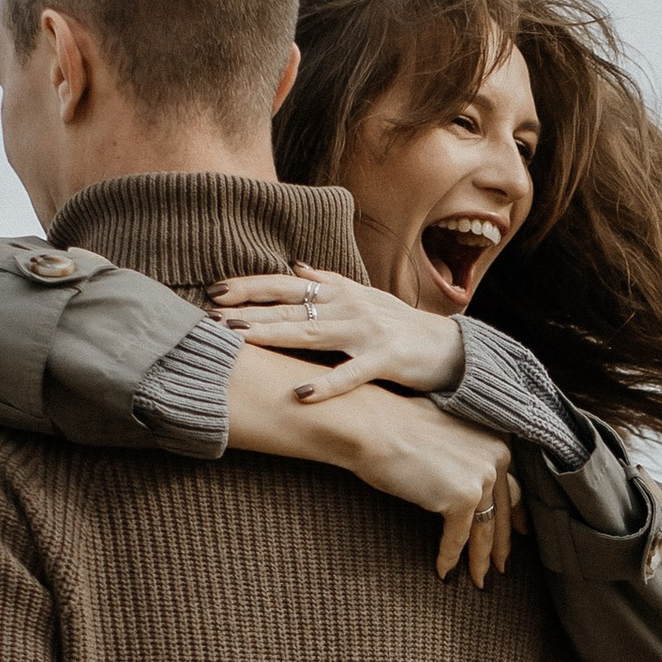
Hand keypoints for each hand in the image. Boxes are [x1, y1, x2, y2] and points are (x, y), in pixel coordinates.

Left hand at [209, 270, 464, 399]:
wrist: (451, 348)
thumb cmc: (402, 326)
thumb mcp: (365, 298)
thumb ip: (329, 284)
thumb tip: (295, 269)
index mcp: (341, 292)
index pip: (286, 286)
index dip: (250, 286)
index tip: (214, 290)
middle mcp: (350, 307)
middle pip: (290, 309)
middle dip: (248, 311)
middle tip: (210, 315)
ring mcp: (367, 333)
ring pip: (311, 334)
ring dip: (273, 335)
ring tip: (238, 340)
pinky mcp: (386, 361)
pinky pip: (351, 375)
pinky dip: (326, 385)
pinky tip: (300, 393)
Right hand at [224, 351, 520, 580]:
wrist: (370, 425)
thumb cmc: (394, 427)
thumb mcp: (443, 437)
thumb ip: (464, 457)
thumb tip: (471, 486)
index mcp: (495, 438)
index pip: (511, 485)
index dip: (514, 513)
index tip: (519, 532)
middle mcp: (497, 455)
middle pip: (503, 510)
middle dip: (501, 543)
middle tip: (502, 567)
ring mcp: (483, 476)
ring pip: (484, 529)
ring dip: (480, 560)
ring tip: (478, 580)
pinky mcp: (463, 497)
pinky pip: (457, 538)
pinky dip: (449, 558)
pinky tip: (443, 573)